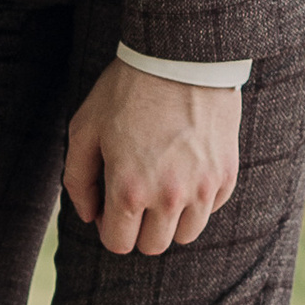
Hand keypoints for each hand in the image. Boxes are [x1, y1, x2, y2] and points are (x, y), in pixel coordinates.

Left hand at [63, 59, 242, 257]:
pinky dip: (196, 200)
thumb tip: (88, 216)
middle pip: (153, 246)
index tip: (109, 206)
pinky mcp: (226, 176)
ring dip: (169, 220)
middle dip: (138, 228)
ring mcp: (203, 189)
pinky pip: (210, 209)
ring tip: (160, 185)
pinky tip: (184, 170)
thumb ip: (78, 180)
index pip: (119, 243)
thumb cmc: (125, 92)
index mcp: (129, 189)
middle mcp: (169, 197)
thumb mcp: (85, 129)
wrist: (180, 58)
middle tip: (134, 195)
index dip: (109, 227)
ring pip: (185, 235)